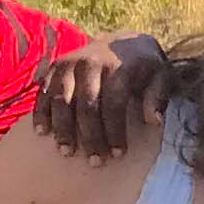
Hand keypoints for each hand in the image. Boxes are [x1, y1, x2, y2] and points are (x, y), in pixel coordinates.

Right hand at [31, 33, 167, 156]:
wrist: (124, 42)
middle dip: (90, 136)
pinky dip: (41, 112)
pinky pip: (44, 92)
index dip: (115, 131)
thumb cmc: (146, 68)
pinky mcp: (54, 67)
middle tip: (94, 161)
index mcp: (118, 66)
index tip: (118, 154)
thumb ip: (158, 96)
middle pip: (86, 105)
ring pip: (61, 100)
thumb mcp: (161, 76)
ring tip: (67, 152)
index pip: (114, 104)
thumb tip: (153, 120)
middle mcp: (91, 63)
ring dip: (63, 128)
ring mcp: (69, 64)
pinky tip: (42, 133)